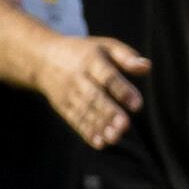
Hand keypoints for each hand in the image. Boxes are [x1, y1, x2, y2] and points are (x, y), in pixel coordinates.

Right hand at [35, 35, 151, 147]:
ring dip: (99, 126)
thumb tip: (147, 66)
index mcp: (90, 60)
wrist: (42, 58)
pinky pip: (74, 119)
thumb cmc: (84, 52)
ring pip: (84, 111)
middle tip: (124, 125)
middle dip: (109, 112)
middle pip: (94, 96)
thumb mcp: (104, 46)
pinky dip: (86, 132)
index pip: (107, 76)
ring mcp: (67, 93)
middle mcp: (77, 77)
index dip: (122, 90)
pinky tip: (100, 143)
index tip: (137, 104)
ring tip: (115, 137)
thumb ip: (126, 56)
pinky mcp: (62, 106)